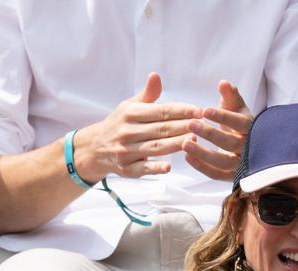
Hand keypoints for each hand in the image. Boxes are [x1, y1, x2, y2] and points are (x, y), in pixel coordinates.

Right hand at [75, 72, 200, 182]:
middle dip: (182, 126)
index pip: (160, 111)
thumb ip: (147, 95)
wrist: (94, 148)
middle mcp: (127, 131)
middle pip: (161, 129)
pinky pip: (143, 168)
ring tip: (193, 140)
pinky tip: (169, 167)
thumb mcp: (130, 106)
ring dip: (175, 144)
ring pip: (155, 147)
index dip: (181, 111)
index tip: (199, 110)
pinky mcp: (127, 168)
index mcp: (130, 113)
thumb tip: (156, 76)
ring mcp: (126, 151)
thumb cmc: (121, 124)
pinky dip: (155, 168)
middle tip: (203, 125)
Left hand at [183, 80, 252, 180]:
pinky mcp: (232, 176)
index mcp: (251, 128)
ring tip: (185, 144)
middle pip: (230, 143)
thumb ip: (231, 95)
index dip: (223, 117)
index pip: (240, 123)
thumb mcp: (237, 107)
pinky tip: (187, 157)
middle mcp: (248, 148)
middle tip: (191, 124)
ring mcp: (241, 164)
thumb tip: (224, 83)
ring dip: (203, 154)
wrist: (250, 146)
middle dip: (210, 134)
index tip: (205, 110)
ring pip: (223, 162)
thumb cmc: (239, 122)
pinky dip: (202, 167)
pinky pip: (217, 175)